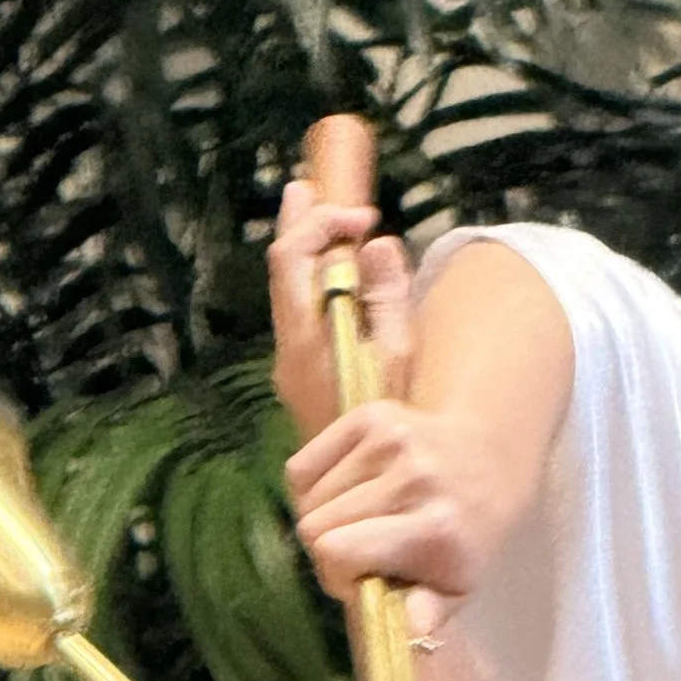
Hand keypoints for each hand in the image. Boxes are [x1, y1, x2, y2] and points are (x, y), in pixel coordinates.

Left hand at [268, 181, 414, 438]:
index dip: (321, 224)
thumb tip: (380, 245)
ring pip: (288, 290)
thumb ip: (387, 301)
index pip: (294, 258)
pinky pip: (300, 312)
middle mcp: (288, 348)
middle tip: (307, 187)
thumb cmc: (387, 430)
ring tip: (318, 214)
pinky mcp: (300, 375)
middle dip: (298, 223)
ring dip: (305, 250)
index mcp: (308, 339)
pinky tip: (334, 273)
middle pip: (281, 268)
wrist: (358, 493)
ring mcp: (289, 363)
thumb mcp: (399, 363)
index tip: (361, 218)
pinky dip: (313, 281)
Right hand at [286, 400, 512, 603]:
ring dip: (322, 518)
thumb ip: (429, 613)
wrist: (490, 460)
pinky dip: (311, 486)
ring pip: (306, 497)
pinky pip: (302, 465)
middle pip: (314, 526)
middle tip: (360, 553)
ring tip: (359, 522)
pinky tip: (346, 493)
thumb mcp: (459, 586)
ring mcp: (390, 440)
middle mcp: (413, 477)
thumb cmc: (467, 535)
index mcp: (435, 527)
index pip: (337, 551)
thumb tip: (409, 627)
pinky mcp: (369, 415)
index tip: (358, 581)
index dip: (335, 576)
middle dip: (328, 550)